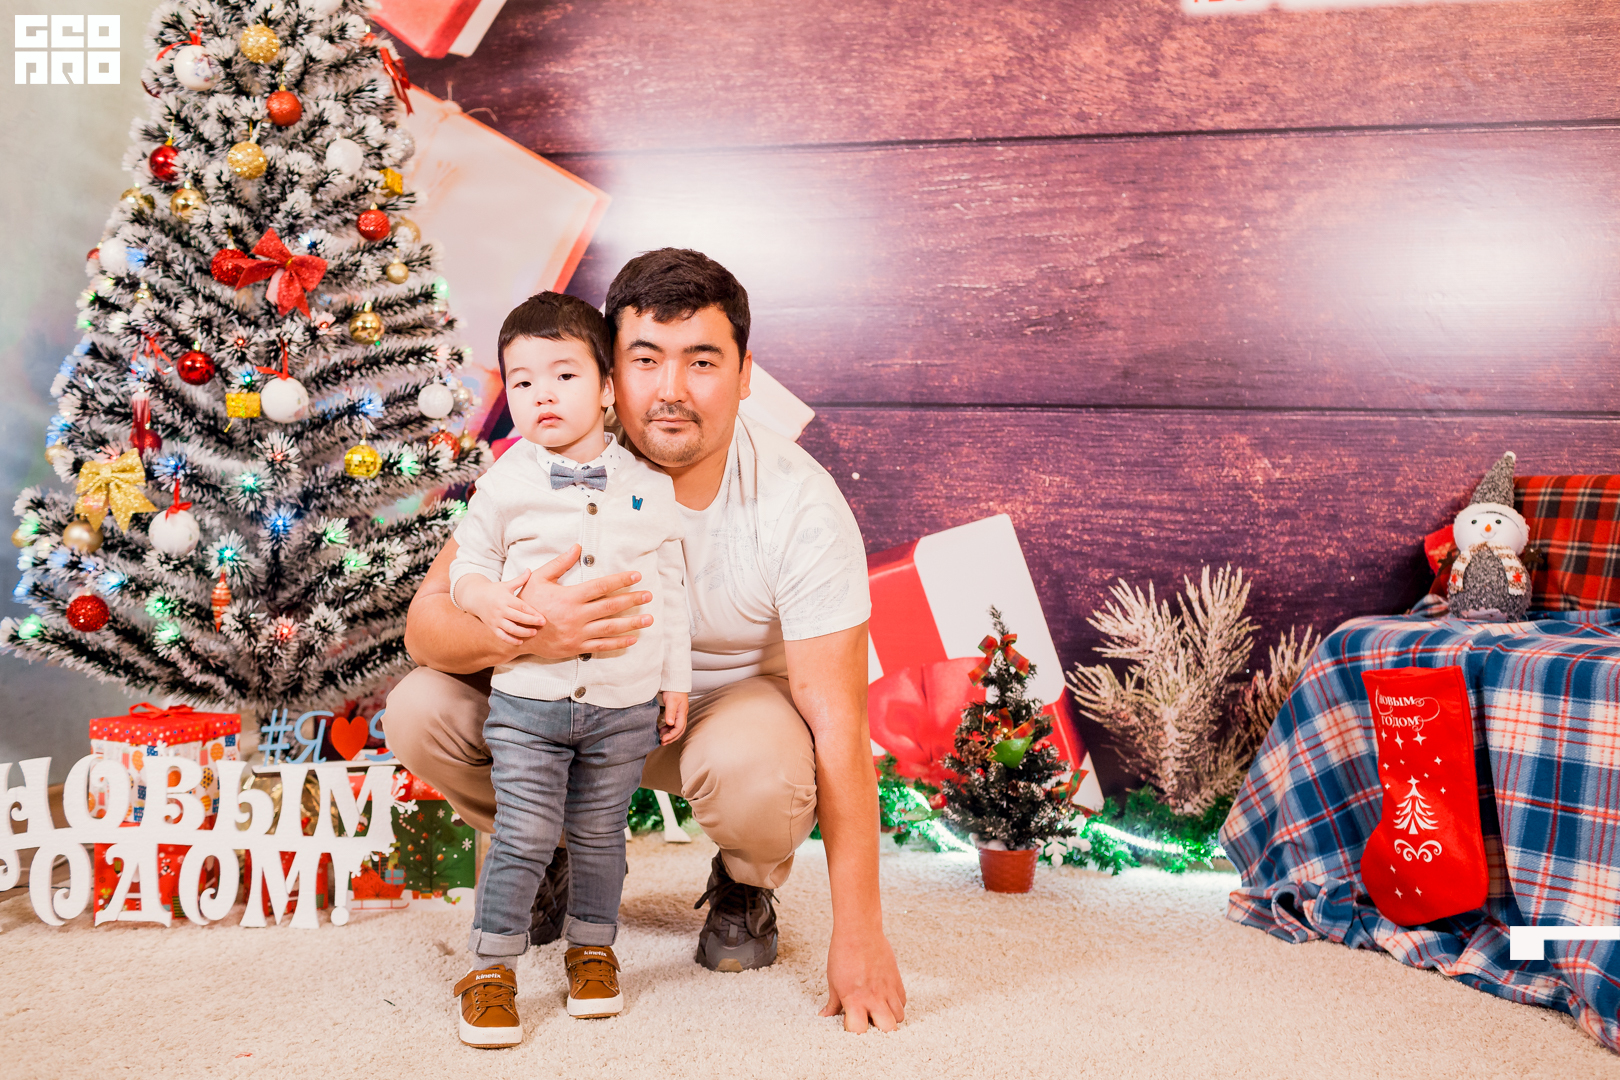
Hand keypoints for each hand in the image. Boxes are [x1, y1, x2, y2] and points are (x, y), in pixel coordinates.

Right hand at [457, 571, 544, 644]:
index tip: (543, 617)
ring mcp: (495, 620)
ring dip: (523, 632)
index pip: (521, 607)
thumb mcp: (506, 584)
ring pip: (510, 629)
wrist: (475, 598)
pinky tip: (520, 642)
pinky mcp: (492, 627)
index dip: (533, 613)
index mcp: (506, 599)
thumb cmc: (495, 590)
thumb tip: (529, 570)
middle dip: (531, 622)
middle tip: (542, 625)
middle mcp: (500, 610)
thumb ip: (520, 580)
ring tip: (534, 633)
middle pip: (518, 618)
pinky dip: (511, 640)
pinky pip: (502, 636)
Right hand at [517, 545, 654, 658]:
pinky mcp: (576, 647)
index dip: (621, 580)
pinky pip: (602, 645)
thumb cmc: (528, 603)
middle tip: (648, 595)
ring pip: (610, 627)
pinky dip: (619, 643)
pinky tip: (633, 638)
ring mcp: (577, 633)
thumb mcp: (539, 579)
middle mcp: (576, 616)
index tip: (636, 576)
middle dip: (632, 600)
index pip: (601, 586)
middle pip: (611, 606)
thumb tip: (578, 547)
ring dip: (632, 622)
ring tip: (649, 618)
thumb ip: (559, 563)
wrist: (517, 634)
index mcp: (570, 597)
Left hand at [658, 691, 687, 744]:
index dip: (671, 735)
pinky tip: (662, 730)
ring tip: (661, 738)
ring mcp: (680, 714)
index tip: (663, 739)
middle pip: (679, 731)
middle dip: (671, 738)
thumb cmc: (674, 690)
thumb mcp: (671, 701)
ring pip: (676, 728)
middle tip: (662, 743)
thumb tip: (670, 724)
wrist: (675, 682)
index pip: (678, 728)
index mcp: (682, 713)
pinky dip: (668, 729)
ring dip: (670, 734)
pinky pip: (673, 724)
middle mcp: (682, 715)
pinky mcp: (676, 713)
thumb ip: (670, 713)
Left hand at [821, 927, 905, 1032]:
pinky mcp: (896, 979)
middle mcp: (874, 997)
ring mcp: (888, 989)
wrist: (859, 930)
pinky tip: (886, 998)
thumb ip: (833, 1002)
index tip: (851, 1025)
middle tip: (871, 1021)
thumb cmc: (843, 953)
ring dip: (890, 1017)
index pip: (859, 1030)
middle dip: (881, 1030)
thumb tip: (825, 1015)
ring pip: (899, 1016)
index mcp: (854, 999)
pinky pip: (903, 1001)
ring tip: (879, 1010)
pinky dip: (896, 1004)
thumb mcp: (833, 980)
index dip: (855, 1032)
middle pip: (888, 1029)